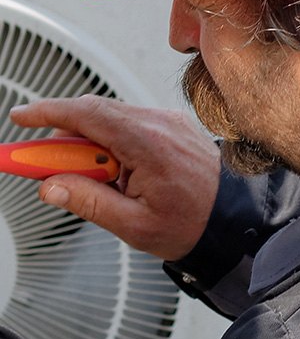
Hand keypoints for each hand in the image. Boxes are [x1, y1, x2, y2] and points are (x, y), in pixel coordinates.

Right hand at [10, 96, 219, 262]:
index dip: (46, 112)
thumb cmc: (196, 226)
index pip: (85, 113)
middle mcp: (160, 124)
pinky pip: (132, 124)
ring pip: (112, 118)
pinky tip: (119, 173)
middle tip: (49, 166)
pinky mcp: (175, 127)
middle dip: (65, 137)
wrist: (240, 221)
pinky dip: (114, 142)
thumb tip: (49, 187)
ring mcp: (170, 122)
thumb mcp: (135, 226)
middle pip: (94, 113)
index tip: (20, 118)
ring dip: (92, 143)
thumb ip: (88, 203)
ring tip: (98, 180)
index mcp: (149, 143)